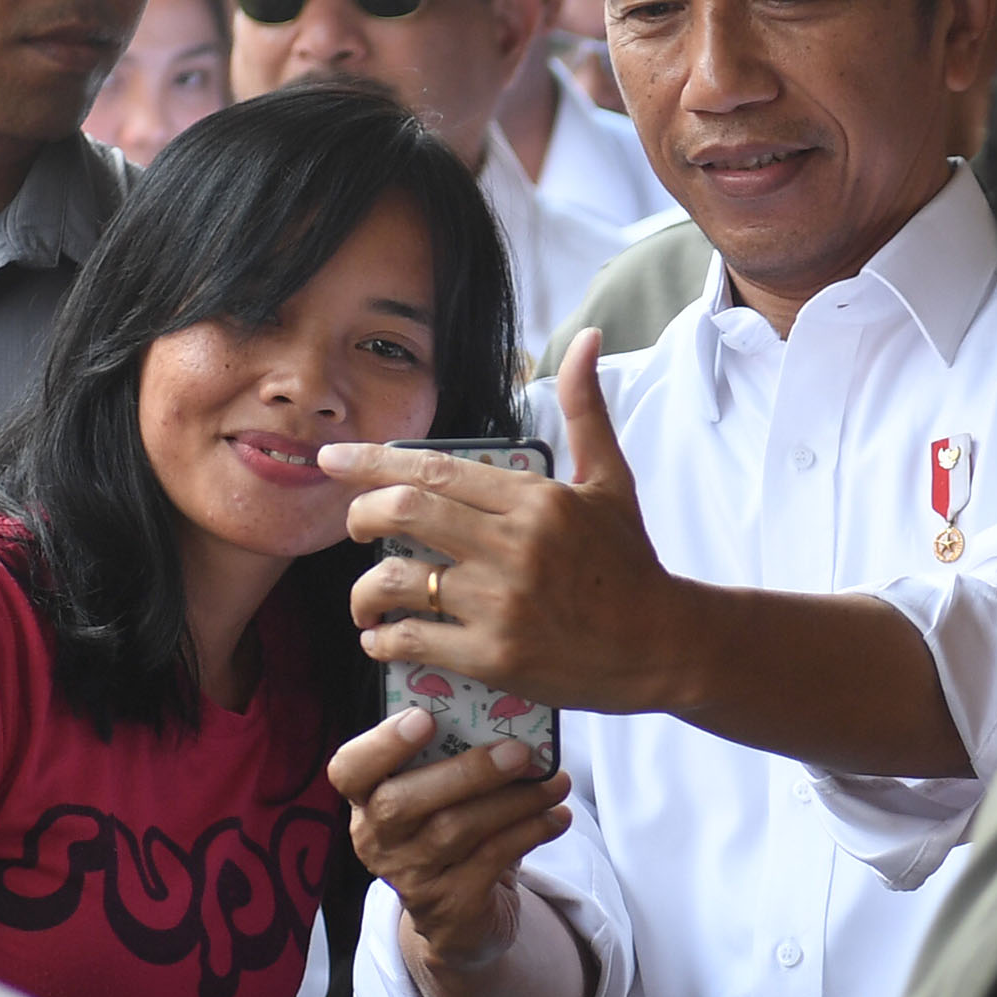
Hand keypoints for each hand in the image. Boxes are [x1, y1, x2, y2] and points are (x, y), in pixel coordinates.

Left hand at [323, 331, 702, 717]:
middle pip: (402, 513)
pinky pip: (413, 640)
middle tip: (352, 528)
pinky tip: (382, 639)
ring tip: (366, 601)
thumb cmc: (630, 561)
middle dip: (359, 516)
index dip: (373, 462)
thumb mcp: (611, 479)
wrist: (662, 646)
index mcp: (533, 499)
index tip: (333, 459)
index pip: (434, 471)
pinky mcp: (495, 656)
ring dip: (364, 592)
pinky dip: (383, 639)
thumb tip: (586, 339)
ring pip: (397, 581)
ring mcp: (500, 603)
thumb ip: (584, 409)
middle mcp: (513, 545)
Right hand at [329, 711, 566, 975]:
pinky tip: (557, 817)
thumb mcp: (438, 796)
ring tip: (557, 782)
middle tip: (520, 751)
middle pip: (403, 803)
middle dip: (467, 772)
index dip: (381, 744)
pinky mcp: (448, 908)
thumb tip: (507, 715)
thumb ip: (451, 758)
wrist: (461, 918)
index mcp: (365, 799)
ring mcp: (409, 878)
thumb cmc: (449, 833)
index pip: (349, 770)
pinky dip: (530, 832)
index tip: (423, 717)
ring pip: (456, 830)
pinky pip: (490, 860)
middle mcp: (376, 840)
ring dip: (514, 801)